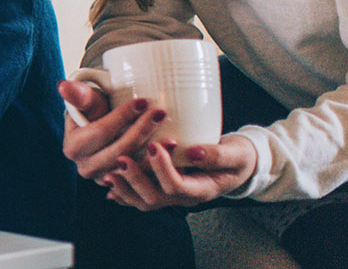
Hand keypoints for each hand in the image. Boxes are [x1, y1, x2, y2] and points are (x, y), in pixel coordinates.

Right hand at [59, 80, 165, 178]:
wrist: (102, 130)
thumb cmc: (95, 112)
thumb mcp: (87, 101)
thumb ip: (79, 94)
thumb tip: (62, 85)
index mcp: (73, 148)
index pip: (101, 132)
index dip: (122, 117)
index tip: (143, 101)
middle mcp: (85, 168)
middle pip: (118, 151)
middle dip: (141, 132)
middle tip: (161, 113)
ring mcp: (104, 179)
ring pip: (130, 169)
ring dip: (153, 155)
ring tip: (172, 139)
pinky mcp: (122, 185)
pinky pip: (141, 179)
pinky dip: (157, 169)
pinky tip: (171, 157)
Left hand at [103, 135, 257, 210]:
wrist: (237, 164)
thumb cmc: (238, 158)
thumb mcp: (236, 155)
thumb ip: (217, 155)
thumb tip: (193, 152)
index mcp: (202, 190)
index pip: (177, 186)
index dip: (163, 169)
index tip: (153, 145)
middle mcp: (184, 198)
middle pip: (155, 198)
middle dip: (135, 179)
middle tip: (121, 158)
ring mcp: (172, 197)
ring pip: (143, 201)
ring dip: (124, 188)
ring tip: (109, 172)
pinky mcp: (163, 190)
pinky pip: (140, 197)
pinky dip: (124, 191)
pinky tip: (109, 182)